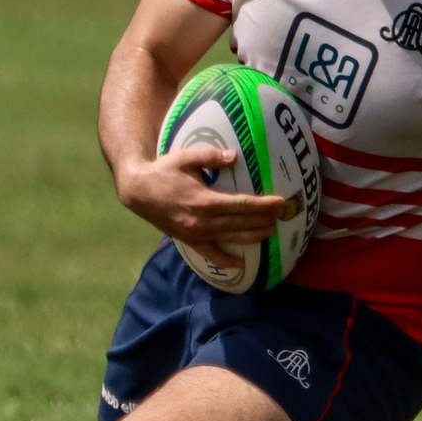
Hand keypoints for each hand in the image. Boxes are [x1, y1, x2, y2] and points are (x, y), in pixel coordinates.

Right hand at [116, 145, 288, 270]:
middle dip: (264, 218)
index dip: (264, 205)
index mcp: (205, 200)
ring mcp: (196, 233)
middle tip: (283, 214)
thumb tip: (234, 157)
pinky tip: (239, 264)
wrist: (137, 191)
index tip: (280, 202)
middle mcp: (203, 221)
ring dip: (253, 236)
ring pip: (232, 237)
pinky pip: (210, 254)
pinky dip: (225, 260)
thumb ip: (210, 157)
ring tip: (271, 232)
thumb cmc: (163, 171)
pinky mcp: (189, 240)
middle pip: (242, 221)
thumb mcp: (185, 158)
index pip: (242, 204)